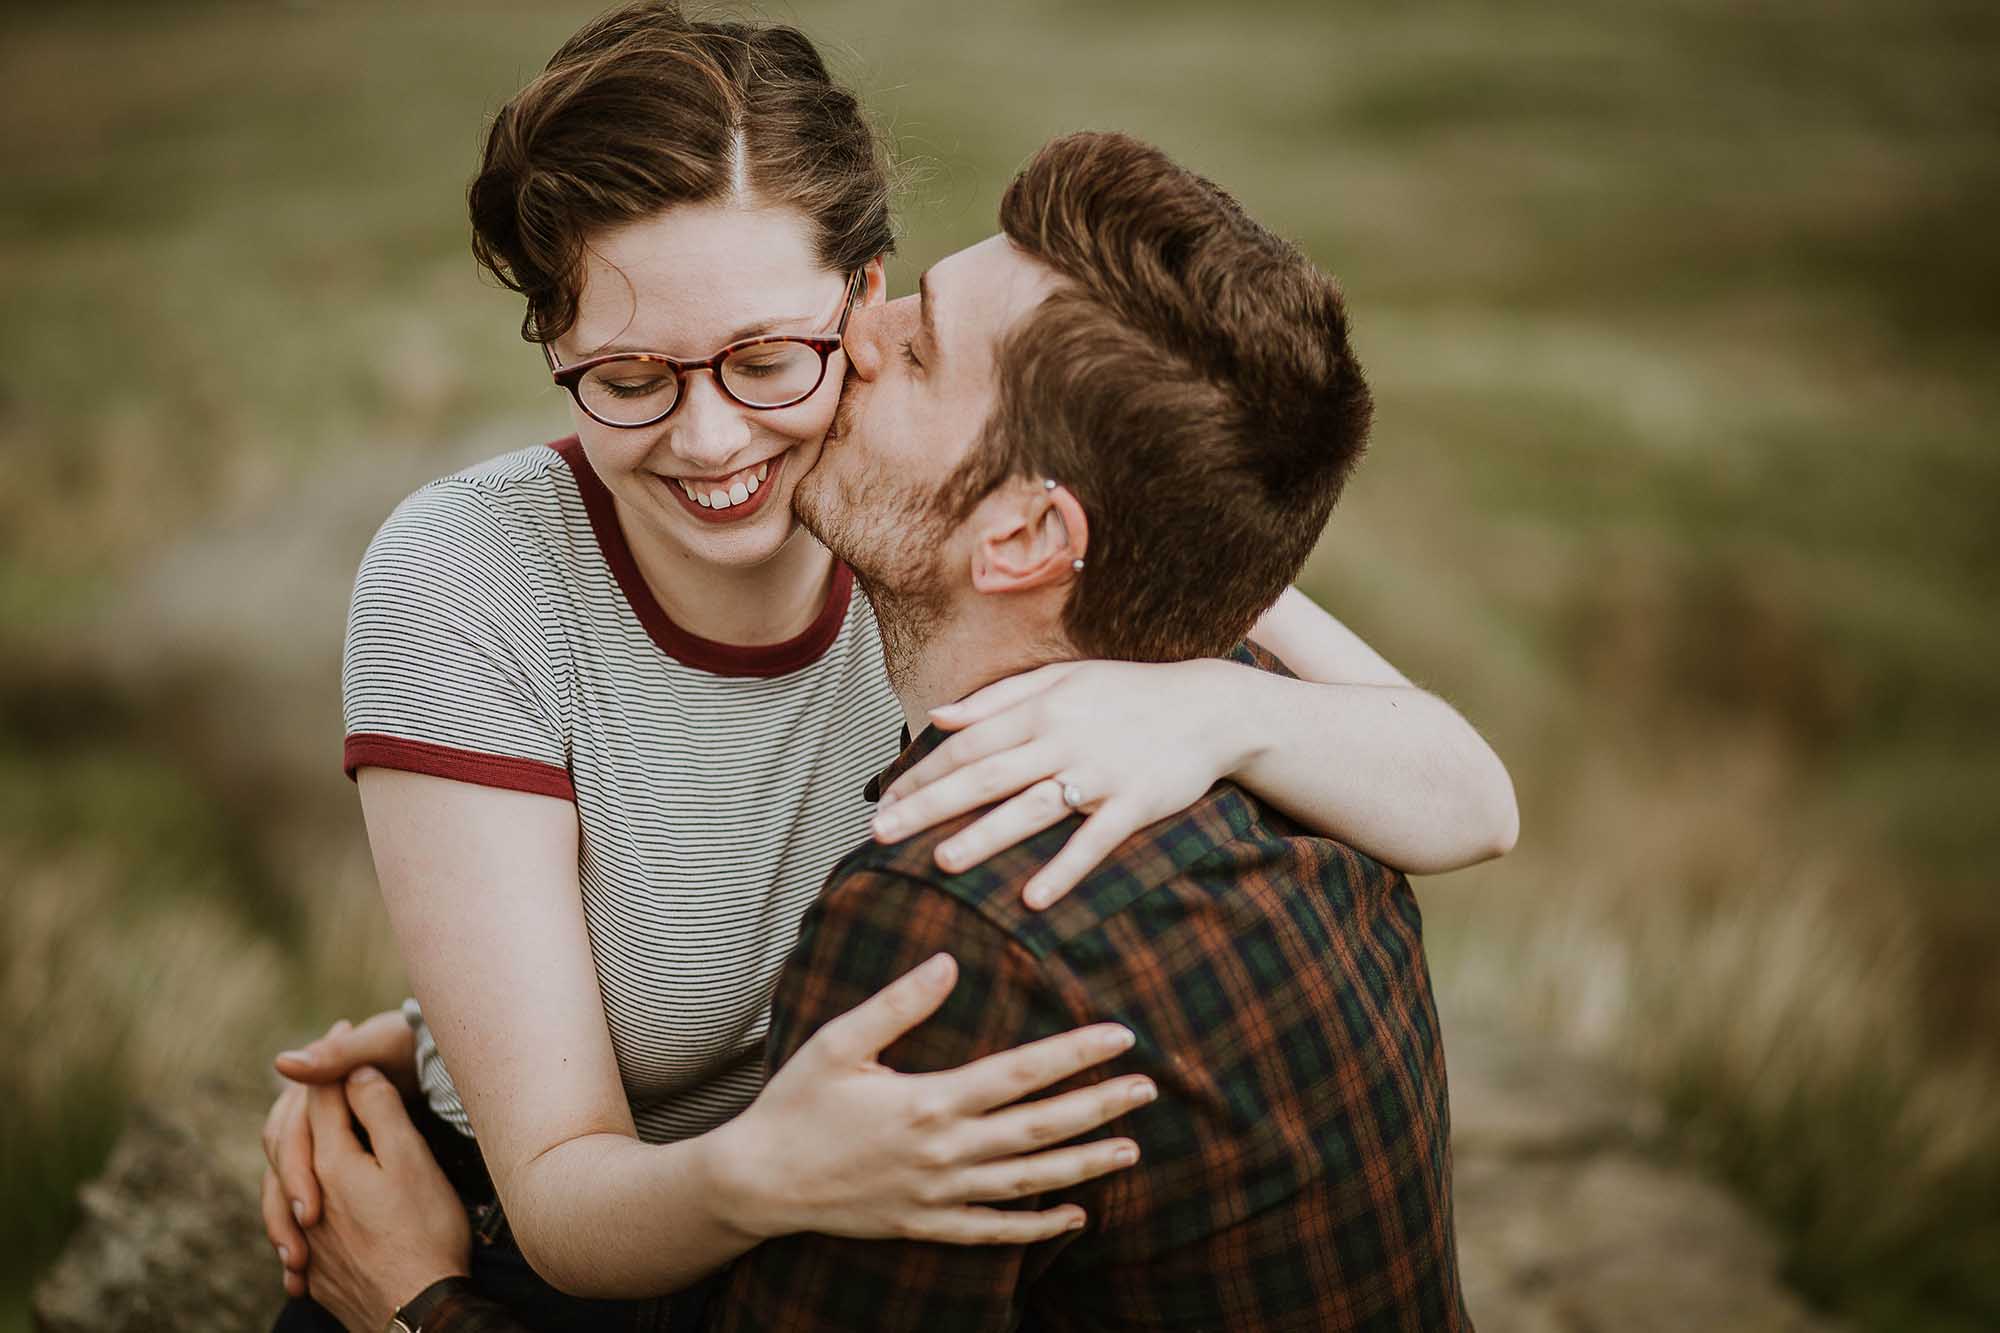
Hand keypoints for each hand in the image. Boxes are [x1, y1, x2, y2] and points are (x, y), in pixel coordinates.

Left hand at [261, 1011, 418, 1294]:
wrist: (416, 1312)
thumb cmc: (425, 1231)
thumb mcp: (413, 1161)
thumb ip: (381, 1112)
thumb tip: (356, 1074)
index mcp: (332, 1162)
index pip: (324, 1098)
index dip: (337, 1060)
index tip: (346, 1028)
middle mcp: (306, 1196)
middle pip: (291, 1135)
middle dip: (307, 1098)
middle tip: (321, 1069)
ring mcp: (306, 1235)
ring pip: (279, 1181)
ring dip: (289, 1151)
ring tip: (295, 1132)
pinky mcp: (313, 1266)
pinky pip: (286, 1223)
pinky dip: (289, 1199)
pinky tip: (302, 1207)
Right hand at [716, 953, 1151, 1243]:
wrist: (758, 1181)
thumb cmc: (796, 1103)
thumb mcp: (840, 1042)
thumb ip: (899, 1003)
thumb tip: (949, 961)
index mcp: (928, 1101)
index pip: (1021, 1074)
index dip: (1075, 1054)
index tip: (1119, 1037)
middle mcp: (943, 1151)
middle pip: (1040, 1129)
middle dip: (1099, 1106)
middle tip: (1148, 1089)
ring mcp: (938, 1194)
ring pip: (1029, 1181)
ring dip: (1084, 1164)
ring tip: (1130, 1148)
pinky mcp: (926, 1224)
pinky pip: (995, 1230)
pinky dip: (1038, 1224)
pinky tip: (1075, 1213)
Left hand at [871, 660, 1247, 907]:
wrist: (1210, 708)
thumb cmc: (1129, 694)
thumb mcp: (1063, 680)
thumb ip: (998, 697)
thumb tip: (938, 715)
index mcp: (1041, 709)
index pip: (967, 744)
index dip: (922, 773)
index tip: (883, 800)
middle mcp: (1063, 739)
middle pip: (985, 776)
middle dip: (929, 806)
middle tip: (881, 835)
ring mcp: (1100, 773)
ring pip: (1032, 808)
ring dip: (986, 836)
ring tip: (941, 863)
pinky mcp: (1135, 804)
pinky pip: (1094, 841)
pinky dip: (1064, 869)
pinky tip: (1032, 898)